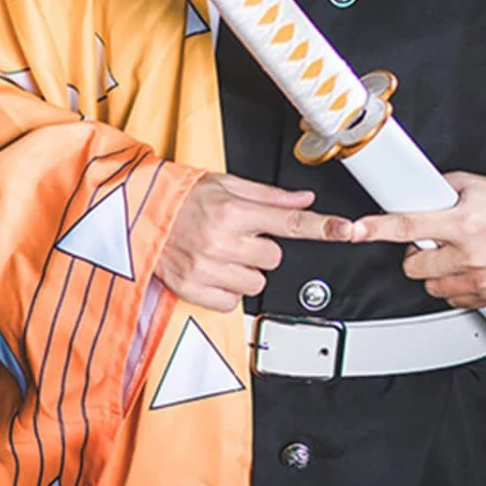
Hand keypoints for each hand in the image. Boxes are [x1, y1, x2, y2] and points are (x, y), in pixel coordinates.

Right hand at [156, 173, 353, 312]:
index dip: (323, 227)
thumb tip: (304, 199)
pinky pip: (231, 301)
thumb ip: (269, 196)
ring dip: (244, 270)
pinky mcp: (193, 289)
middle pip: (274, 257)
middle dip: (261, 248)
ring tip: (221, 251)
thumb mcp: (226, 184)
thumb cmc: (181, 197)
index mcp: (232, 212)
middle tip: (238, 236)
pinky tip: (211, 269)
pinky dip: (226, 289)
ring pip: (255, 282)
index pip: (290, 221)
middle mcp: (221, 241)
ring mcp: (207, 268)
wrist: (136, 214)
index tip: (349, 230)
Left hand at [349, 171, 485, 309]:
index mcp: (462, 223)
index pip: (408, 226)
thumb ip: (438, 192)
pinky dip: (455, 285)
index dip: (378, 229)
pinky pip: (453, 298)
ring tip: (457, 255)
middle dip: (418, 254)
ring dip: (436, 272)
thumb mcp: (472, 186)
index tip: (356, 230)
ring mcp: (479, 279)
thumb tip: (412, 193)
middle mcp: (469, 254)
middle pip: (413, 266)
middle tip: (436, 242)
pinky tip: (469, 268)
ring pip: (430, 285)